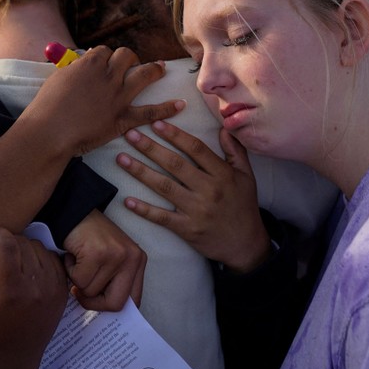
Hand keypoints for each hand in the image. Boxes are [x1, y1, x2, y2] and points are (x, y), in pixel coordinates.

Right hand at [0, 227, 67, 368]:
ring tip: (8, 263)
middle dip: (6, 240)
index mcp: (12, 290)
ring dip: (22, 248)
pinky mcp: (62, 292)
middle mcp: (37, 288)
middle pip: (24, 243)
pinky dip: (38, 257)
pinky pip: (52, 259)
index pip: (9, 243)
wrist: (11, 361)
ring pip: (39, 248)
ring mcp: (54, 290)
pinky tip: (24, 269)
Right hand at [24, 46, 184, 155]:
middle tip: (130, 64)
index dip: (107, 56)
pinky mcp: (123, 118)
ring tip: (162, 68)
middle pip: (128, 56)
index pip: (106, 51)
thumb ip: (73, 69)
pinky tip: (180, 105)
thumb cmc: (47, 105)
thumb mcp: (58, 78)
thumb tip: (81, 64)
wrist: (50, 131)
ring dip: (155, 69)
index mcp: (91, 62)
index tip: (105, 62)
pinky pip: (150, 111)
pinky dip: (167, 108)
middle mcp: (109, 74)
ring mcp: (119, 96)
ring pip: (145, 74)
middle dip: (130, 58)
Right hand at [63, 209, 145, 310]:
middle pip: (115, 304)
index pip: (133, 301)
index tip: (97, 302)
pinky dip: (70, 271)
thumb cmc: (90, 238)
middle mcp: (132, 258)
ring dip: (77, 280)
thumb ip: (114, 281)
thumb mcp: (111, 259)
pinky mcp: (97, 253)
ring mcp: (115, 256)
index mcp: (138, 261)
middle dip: (93, 303)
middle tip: (79, 292)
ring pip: (91, 292)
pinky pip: (79, 280)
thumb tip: (105, 311)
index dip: (111, 306)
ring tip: (78, 261)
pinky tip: (72, 256)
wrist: (75, 211)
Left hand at [118, 123, 270, 272]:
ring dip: (140, 172)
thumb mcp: (246, 175)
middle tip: (129, 134)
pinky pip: (162, 218)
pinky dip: (144, 209)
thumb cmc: (243, 206)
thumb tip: (223, 127)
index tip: (156, 123)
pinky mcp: (187, 229)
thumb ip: (235, 150)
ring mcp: (197, 211)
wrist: (245, 245)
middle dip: (150, 148)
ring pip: (164, 187)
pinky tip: (127, 200)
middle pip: (175, 164)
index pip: (196, 149)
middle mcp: (209, 190)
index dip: (175, 135)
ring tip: (121, 159)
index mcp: (222, 174)